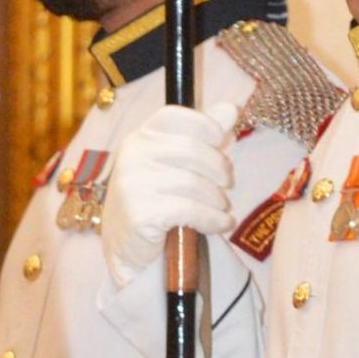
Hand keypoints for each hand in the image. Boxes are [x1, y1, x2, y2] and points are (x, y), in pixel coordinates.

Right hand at [100, 102, 240, 288]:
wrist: (128, 249)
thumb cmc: (155, 202)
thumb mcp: (175, 164)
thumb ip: (200, 135)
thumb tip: (230, 108)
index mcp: (138, 139)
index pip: (173, 116)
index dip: (204, 124)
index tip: (221, 140)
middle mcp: (131, 157)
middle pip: (192, 149)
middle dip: (218, 169)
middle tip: (224, 185)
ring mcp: (132, 185)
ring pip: (195, 183)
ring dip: (217, 200)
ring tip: (218, 209)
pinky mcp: (140, 214)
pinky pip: (191, 209)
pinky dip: (212, 219)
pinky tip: (218, 224)